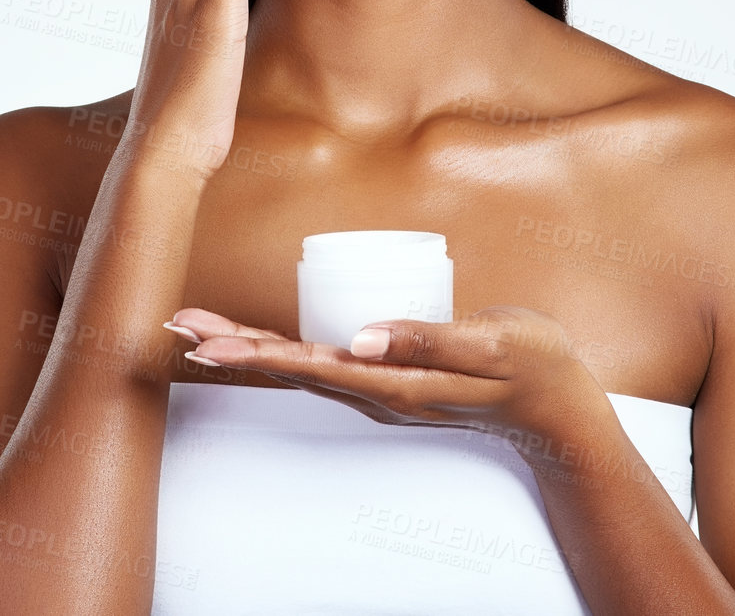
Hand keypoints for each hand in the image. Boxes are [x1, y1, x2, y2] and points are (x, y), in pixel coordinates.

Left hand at [162, 305, 610, 454]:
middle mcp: (376, 390)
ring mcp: (379, 387)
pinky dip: (279, 348)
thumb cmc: (532, 369)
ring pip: (298, 366)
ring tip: (195, 332)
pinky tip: (255, 340)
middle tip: (175, 327)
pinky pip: (320, 361)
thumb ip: (429, 340)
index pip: (307, 366)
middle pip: (287, 368)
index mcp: (394, 384)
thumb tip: (362, 337)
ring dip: (245, 349)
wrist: (559, 407)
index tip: (206, 341)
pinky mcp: (386, 375)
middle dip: (229, 347)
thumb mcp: (489, 346)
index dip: (252, 351)